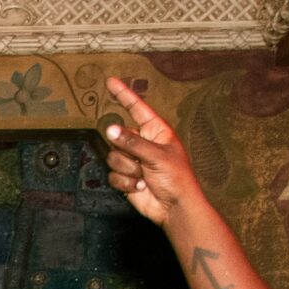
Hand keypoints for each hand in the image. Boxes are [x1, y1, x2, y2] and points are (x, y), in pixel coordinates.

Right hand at [102, 77, 202, 228]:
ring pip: (113, 158)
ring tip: (144, 176)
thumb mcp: (157, 155)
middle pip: (118, 138)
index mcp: (155, 130)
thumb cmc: (177, 178)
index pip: (136, 108)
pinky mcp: (126, 177)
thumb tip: (111, 129)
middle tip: (141, 162)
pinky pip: (113, 175)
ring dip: (128, 170)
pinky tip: (140, 186)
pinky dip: (125, 183)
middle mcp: (142, 143)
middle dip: (127, 152)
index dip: (123, 94)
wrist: (174, 206)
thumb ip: (132, 142)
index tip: (111, 82)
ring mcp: (133, 160)